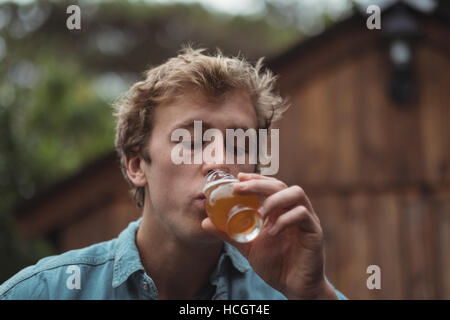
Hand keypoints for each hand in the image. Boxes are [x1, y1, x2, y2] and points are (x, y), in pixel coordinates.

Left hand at [201, 172, 336, 299]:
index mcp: (280, 210)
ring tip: (260, 214)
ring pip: (296, 193)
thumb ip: (230, 233)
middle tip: (240, 189)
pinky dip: (285, 220)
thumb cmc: (274, 264)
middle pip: (280, 184)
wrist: (293, 287)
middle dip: (259, 183)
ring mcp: (307, 219)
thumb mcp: (247, 246)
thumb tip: (205, 223)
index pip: (270, 185)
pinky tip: (272, 231)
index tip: (238, 178)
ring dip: (275, 200)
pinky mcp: (314, 232)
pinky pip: (302, 215)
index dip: (255, 178)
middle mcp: (294, 209)